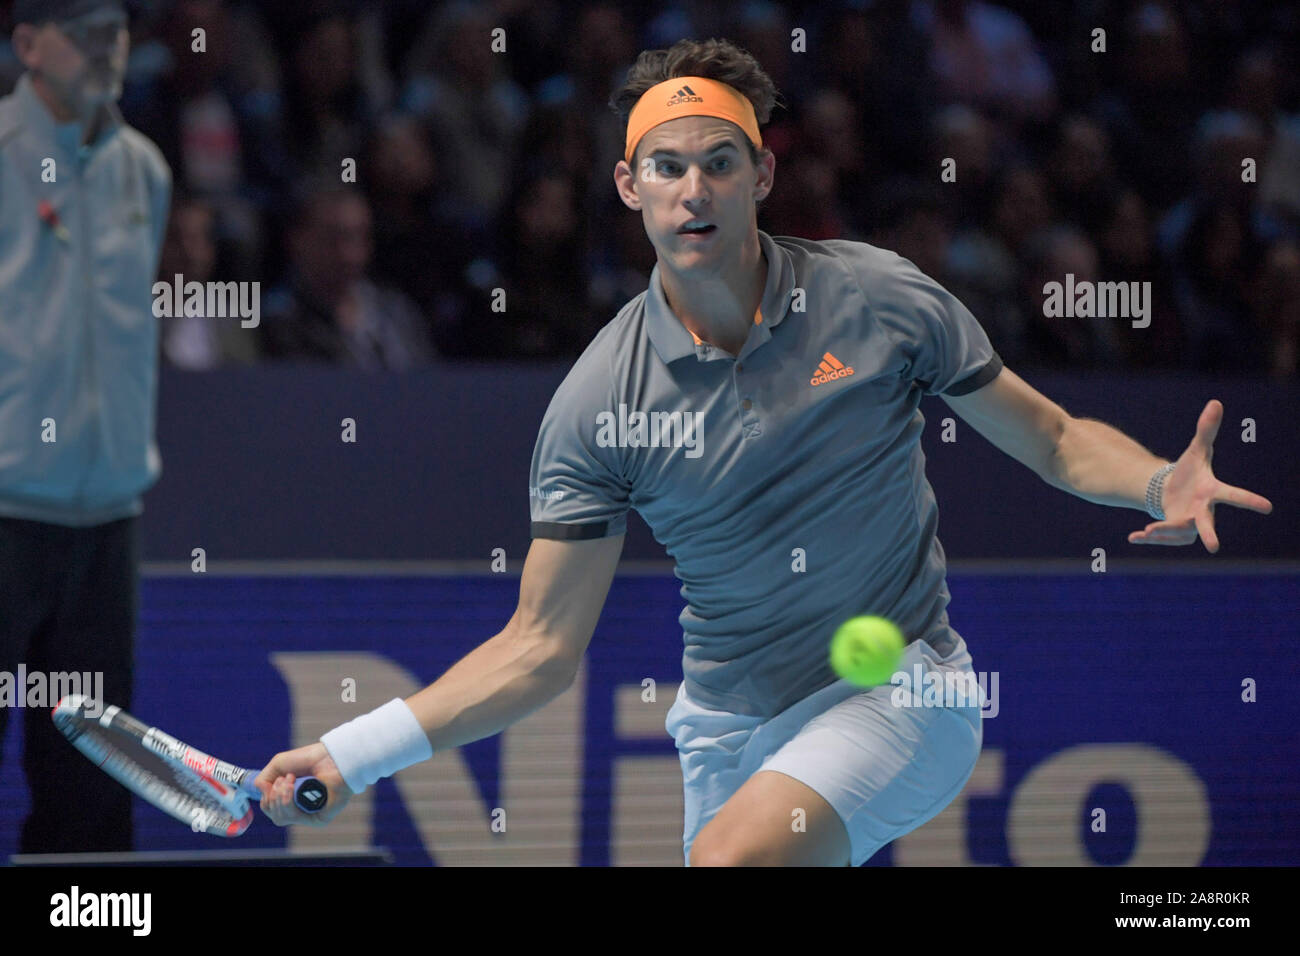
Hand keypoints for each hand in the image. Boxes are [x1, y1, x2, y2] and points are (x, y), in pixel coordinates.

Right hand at [255, 742, 353, 826]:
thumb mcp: (279, 765)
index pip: (271, 809)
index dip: (267, 797)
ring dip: (279, 798)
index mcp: (291, 798)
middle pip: (274, 815)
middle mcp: (300, 808)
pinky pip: (294, 817)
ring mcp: (309, 815)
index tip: (277, 779)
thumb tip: (260, 793)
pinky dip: (287, 801)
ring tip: (289, 781)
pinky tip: (291, 788)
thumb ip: (263, 780)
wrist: (330, 757)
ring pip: (280, 818)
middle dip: (272, 796)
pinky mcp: (318, 819)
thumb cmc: (309, 759)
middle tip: (284, 779)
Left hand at [1128, 400, 1272, 552]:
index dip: (1250, 501)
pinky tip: (1133, 538)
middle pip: (1208, 524)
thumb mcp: (1196, 450)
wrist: (1171, 490)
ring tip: (1146, 531)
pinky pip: (1162, 539)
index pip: (1233, 495)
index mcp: (1212, 492)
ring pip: (1178, 532)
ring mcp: (1189, 525)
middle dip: (1209, 534)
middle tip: (1213, 547)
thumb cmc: (1189, 472)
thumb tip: (1215, 402)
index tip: (1267, 507)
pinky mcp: (1174, 533)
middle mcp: (1203, 512)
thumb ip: (1206, 430)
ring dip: (1164, 531)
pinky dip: (1148, 539)